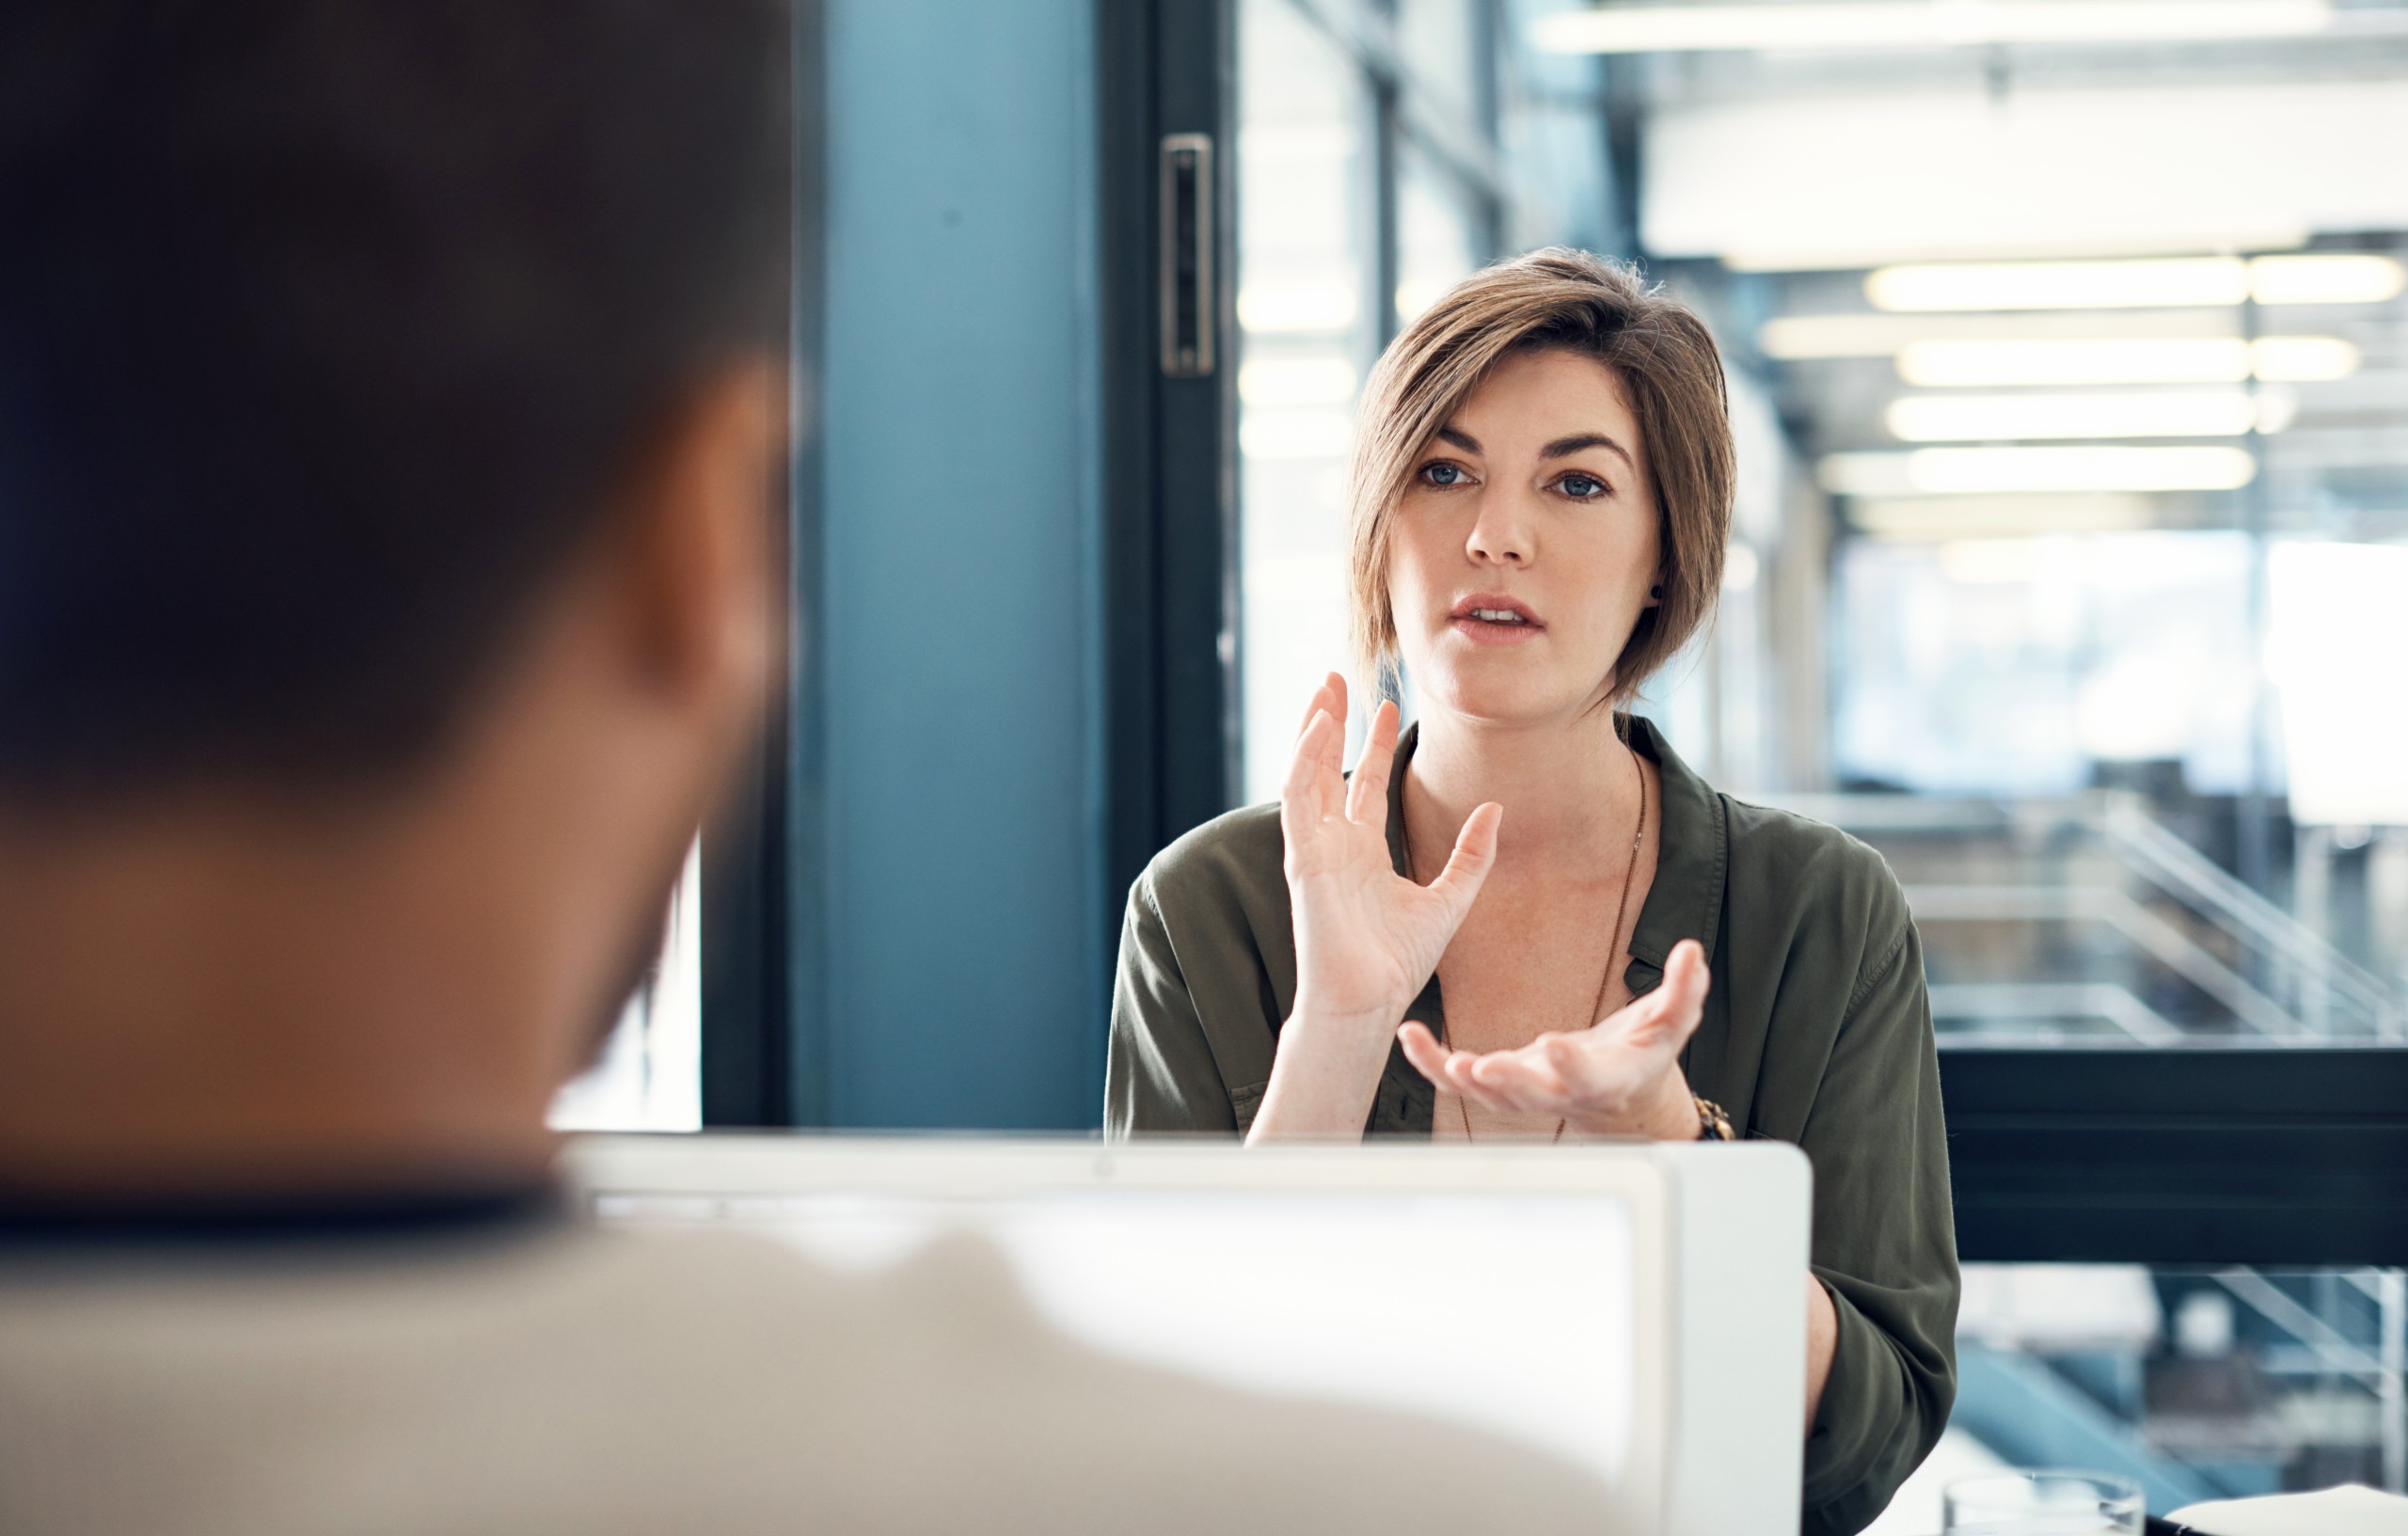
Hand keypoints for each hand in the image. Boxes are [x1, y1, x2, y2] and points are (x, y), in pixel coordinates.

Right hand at [1282, 673, 1501, 1033]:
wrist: (1368, 1001)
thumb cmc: (1397, 963)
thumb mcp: (1450, 900)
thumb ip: (1472, 856)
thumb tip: (1495, 809)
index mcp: (1362, 853)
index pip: (1364, 784)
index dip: (1374, 743)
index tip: (1387, 705)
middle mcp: (1334, 844)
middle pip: (1327, 768)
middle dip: (1331, 722)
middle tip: (1337, 678)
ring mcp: (1314, 848)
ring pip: (1306, 774)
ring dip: (1311, 729)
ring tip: (1324, 688)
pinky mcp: (1301, 856)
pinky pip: (1298, 797)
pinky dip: (1303, 758)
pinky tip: (1317, 724)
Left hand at [1397, 938, 1711, 1138]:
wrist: (1619, 1094)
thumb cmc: (1644, 1051)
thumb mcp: (1672, 1022)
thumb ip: (1684, 989)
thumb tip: (1693, 952)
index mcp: (1608, 1078)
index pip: (1592, 1076)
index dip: (1573, 1066)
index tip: (1554, 1046)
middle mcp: (1562, 1093)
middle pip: (1534, 1095)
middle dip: (1509, 1082)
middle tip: (1482, 1068)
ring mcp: (1527, 1094)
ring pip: (1488, 1095)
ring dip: (1460, 1078)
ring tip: (1434, 1053)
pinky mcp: (1501, 1087)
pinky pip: (1460, 1083)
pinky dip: (1433, 1066)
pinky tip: (1412, 1039)